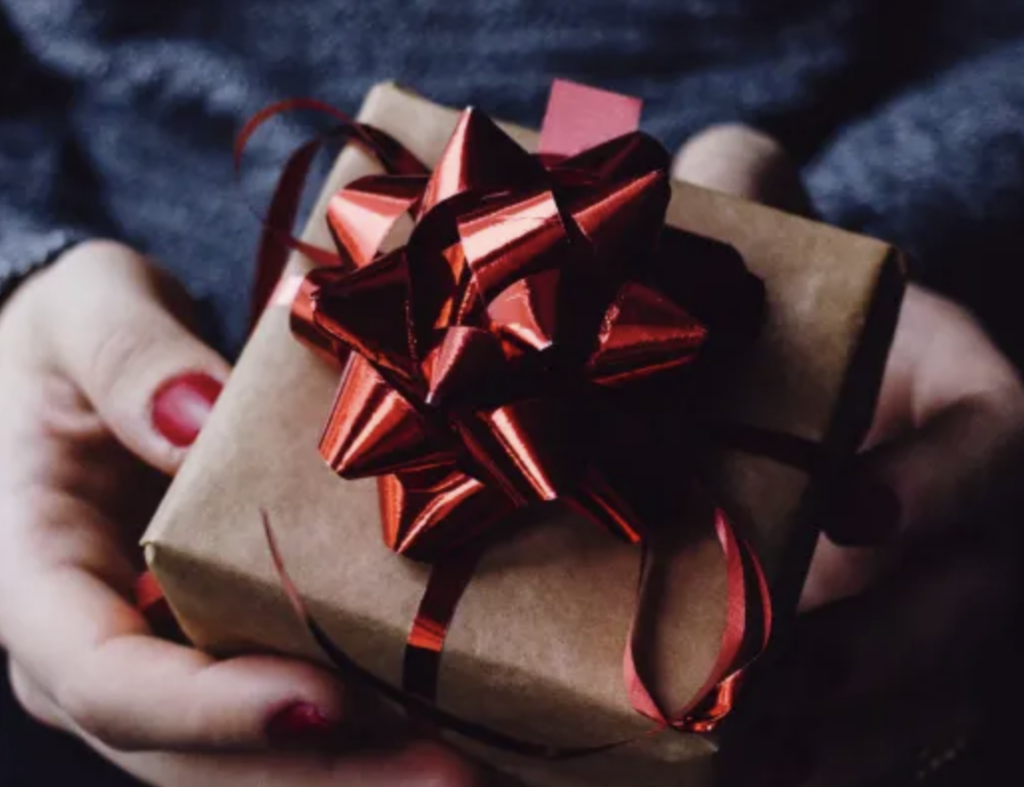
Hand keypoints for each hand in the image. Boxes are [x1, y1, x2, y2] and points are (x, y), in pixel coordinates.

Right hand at [0, 241, 475, 785]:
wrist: (87, 371)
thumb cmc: (70, 340)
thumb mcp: (84, 315)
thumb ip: (129, 361)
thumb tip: (195, 422)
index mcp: (38, 580)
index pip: (106, 678)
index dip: (208, 708)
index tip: (322, 700)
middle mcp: (96, 646)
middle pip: (191, 754)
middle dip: (321, 774)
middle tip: (450, 772)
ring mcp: (162, 655)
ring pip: (246, 757)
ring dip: (354, 771)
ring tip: (473, 765)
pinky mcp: (220, 642)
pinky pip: (283, 710)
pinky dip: (360, 731)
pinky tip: (446, 721)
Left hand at [673, 128, 1023, 784]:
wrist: (794, 407)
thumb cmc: (793, 331)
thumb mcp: (786, 263)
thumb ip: (764, 206)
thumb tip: (729, 159)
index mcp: (969, 404)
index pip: (993, 446)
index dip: (936, 485)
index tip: (848, 510)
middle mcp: (977, 515)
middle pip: (965, 596)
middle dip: (872, 640)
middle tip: (766, 668)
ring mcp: (950, 602)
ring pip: (936, 686)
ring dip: (845, 731)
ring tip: (745, 754)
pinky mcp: (905, 669)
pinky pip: (895, 737)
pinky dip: (831, 765)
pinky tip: (744, 780)